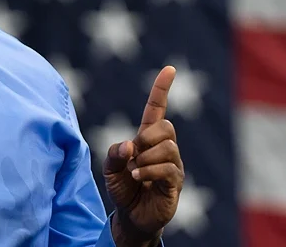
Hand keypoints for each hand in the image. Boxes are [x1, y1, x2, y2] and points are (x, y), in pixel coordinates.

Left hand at [104, 66, 183, 244]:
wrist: (130, 216)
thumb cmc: (122, 187)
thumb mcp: (110, 167)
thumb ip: (114, 152)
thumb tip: (131, 145)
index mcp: (147, 138)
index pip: (157, 108)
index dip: (161, 89)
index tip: (169, 69)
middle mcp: (164, 148)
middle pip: (166, 127)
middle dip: (147, 137)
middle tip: (135, 154)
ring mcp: (173, 165)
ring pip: (168, 148)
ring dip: (146, 158)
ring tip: (136, 171)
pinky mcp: (175, 183)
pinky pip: (168, 169)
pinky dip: (149, 171)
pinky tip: (139, 177)